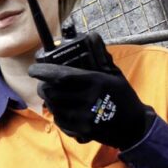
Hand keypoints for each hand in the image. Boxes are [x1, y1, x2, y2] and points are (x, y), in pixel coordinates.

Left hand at [28, 58, 155, 148]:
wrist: (134, 127)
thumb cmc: (123, 97)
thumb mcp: (114, 75)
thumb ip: (100, 56)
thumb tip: (92, 36)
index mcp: (95, 83)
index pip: (61, 76)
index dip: (43, 71)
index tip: (34, 69)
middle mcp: (87, 100)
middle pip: (52, 92)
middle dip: (43, 86)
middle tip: (45, 83)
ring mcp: (83, 118)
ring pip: (53, 107)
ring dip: (50, 100)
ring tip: (54, 95)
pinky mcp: (81, 131)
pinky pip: (59, 121)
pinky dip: (57, 114)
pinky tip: (64, 109)